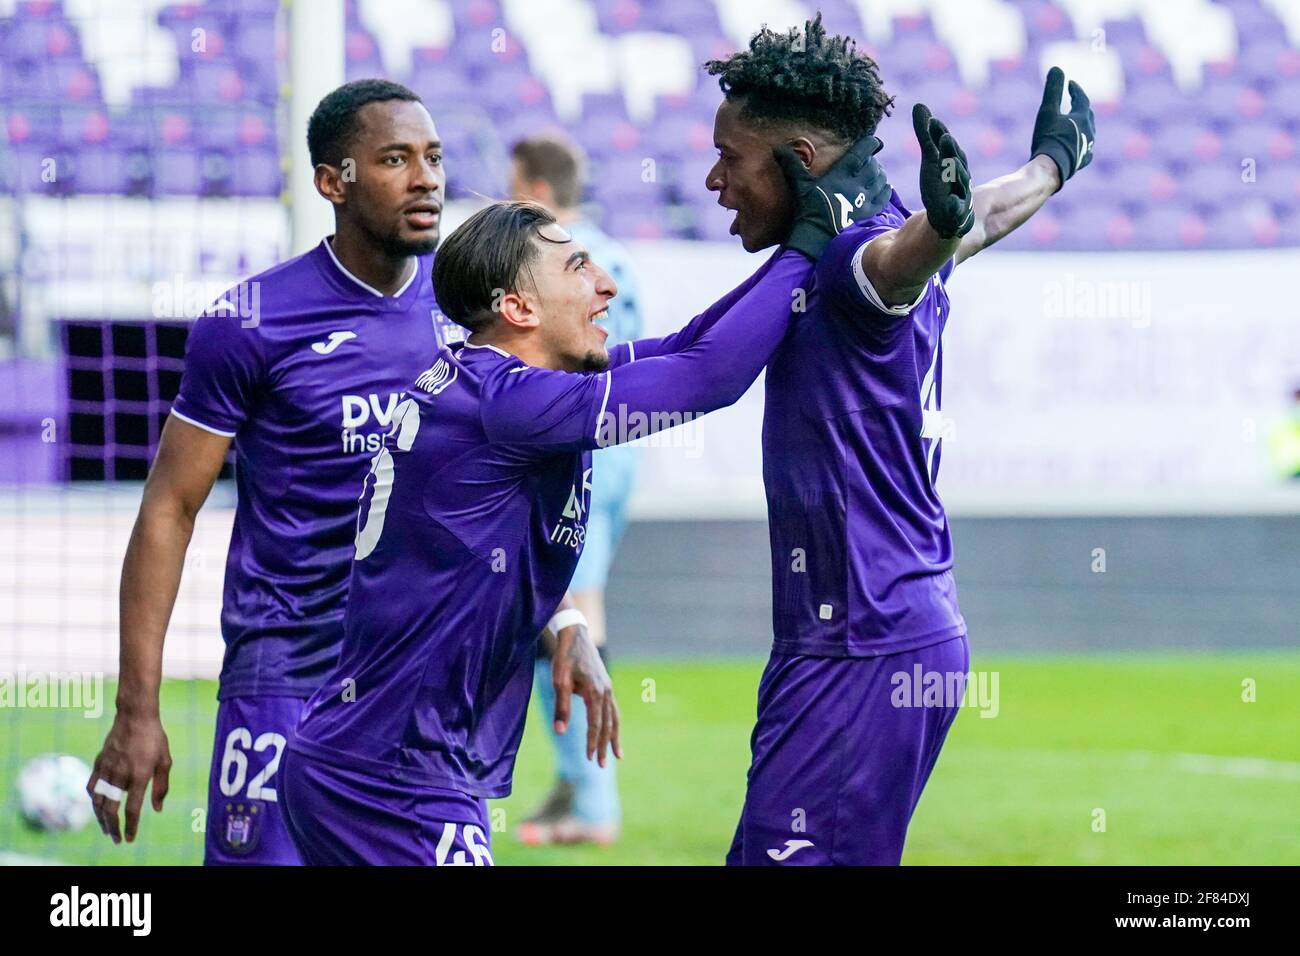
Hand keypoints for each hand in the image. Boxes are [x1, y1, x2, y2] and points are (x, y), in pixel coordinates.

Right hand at [86, 709, 171, 842]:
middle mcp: (121, 774)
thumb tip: (157, 809)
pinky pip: (90, 786)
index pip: (132, 808)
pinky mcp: (98, 762)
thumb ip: (161, 786)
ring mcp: (107, 768)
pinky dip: (92, 800)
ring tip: (107, 829)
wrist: (134, 716)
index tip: (129, 838)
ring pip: (97, 801)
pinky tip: (96, 807)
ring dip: (100, 818)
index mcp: (140, 774)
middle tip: (117, 839)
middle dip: (113, 828)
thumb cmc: (154, 738)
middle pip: (111, 809)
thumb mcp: (165, 760)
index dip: (131, 825)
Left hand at [550, 624, 620, 766]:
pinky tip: (612, 732)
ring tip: (618, 755)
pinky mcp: (606, 686)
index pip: (595, 724)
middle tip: (603, 765)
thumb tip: (560, 732)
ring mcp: (608, 688)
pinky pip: (613, 709)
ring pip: (614, 718)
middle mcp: (606, 691)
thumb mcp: (559, 681)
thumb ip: (561, 707)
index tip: (590, 759)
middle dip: (605, 746)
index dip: (592, 742)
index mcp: (595, 692)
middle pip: (608, 724)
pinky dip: (614, 723)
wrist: (575, 635)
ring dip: (615, 737)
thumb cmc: (564, 658)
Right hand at [774, 131, 891, 259]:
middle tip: (869, 161)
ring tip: (876, 174)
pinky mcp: (868, 213)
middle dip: (872, 161)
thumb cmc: (807, 211)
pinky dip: (885, 190)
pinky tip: (884, 188)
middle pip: (872, 166)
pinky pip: (883, 198)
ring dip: (879, 174)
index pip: (861, 153)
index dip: (869, 144)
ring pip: (880, 180)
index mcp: (840, 174)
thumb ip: (792, 166)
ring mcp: (864, 199)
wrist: (817, 238)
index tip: (872, 141)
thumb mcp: (800, 186)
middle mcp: (855, 184)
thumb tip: (777, 149)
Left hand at [913, 103, 973, 238]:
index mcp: (951, 160)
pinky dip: (956, 204)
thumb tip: (918, 104)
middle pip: (955, 159)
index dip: (939, 133)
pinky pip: (957, 208)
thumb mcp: (930, 158)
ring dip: (956, 171)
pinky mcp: (957, 211)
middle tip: (943, 137)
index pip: (946, 144)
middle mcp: (958, 174)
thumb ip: (925, 135)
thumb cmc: (940, 182)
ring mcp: (959, 192)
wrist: (949, 215)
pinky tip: (951, 202)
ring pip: (960, 181)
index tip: (932, 121)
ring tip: (948, 163)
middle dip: (949, 149)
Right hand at [1031, 66, 1094, 191]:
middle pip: (1088, 115)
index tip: (1070, 84)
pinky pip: (1087, 151)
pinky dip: (1083, 144)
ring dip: (1083, 125)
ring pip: (1089, 132)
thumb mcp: (1047, 112)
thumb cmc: (1048, 139)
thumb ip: (1052, 90)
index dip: (1075, 90)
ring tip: (1076, 124)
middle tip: (1075, 101)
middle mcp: (1089, 131)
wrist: (1051, 169)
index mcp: (1082, 118)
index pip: (1082, 99)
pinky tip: (1081, 147)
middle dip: (1081, 106)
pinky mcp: (1081, 162)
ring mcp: (1087, 148)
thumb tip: (1057, 68)